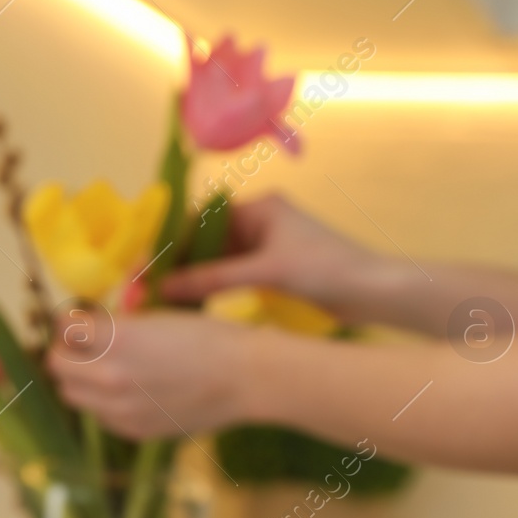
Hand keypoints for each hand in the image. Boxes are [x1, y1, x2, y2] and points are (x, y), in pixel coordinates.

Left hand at [46, 308, 253, 439]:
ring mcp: (120, 410)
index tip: (78, 320)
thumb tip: (85, 328)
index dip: (68, 322)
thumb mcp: (156, 317)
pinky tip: (125, 390)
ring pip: (71, 395)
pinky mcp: (134, 430)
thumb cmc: (208, 336)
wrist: (246, 378)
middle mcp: (111, 378)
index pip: (63, 329)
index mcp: (116, 340)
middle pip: (57, 366)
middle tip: (84, 345)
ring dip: (79, 380)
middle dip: (67, 352)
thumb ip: (114, 326)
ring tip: (102, 369)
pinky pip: (98, 416)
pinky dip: (101, 403)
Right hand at [161, 195, 396, 320]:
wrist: (375, 292)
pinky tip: (188, 308)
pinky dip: (209, 291)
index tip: (143, 264)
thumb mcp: (265, 272)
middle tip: (144, 289)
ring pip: (215, 262)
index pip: (201, 219)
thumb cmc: (326, 270)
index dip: (169, 241)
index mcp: (259, 208)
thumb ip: (213, 279)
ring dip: (190, 280)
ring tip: (159, 301)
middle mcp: (259, 223)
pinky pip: (229, 278)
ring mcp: (265, 249)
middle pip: (204, 242)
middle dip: (176, 264)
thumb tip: (164, 288)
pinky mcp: (271, 273)